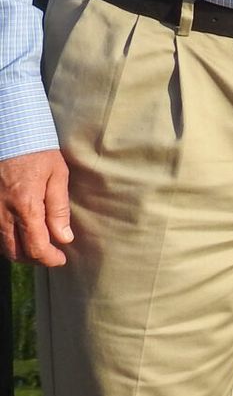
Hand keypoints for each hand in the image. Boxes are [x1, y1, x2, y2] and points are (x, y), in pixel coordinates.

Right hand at [0, 149, 73, 266]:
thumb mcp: (57, 176)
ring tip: (39, 246)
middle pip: (16, 252)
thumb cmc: (38, 152)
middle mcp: (3, 214)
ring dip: (20, 251)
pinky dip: (8, 240)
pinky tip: (22, 233)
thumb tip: (64, 238)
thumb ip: (59, 209)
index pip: (36, 247)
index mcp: (25, 206)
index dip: (49, 259)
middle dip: (35, 258)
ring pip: (3, 246)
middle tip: (51, 254)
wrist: (11, 135)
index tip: (61, 260)